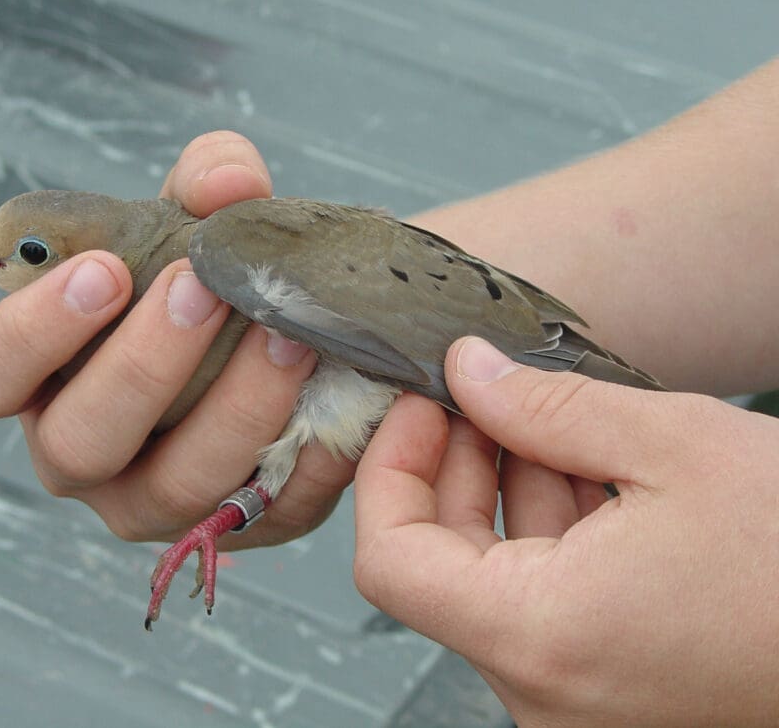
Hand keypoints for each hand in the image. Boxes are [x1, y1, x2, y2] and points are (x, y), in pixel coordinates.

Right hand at [0, 131, 353, 547]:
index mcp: (38, 377)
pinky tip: (331, 392)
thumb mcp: (194, 215)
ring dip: (232, 410)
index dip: (30, 331)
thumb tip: (230, 182)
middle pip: (77, 444)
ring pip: (173, 487)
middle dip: (139, 367)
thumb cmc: (200, 276)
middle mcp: (80, 453)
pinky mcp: (229, 524)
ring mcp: (151, 502)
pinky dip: (302, 455)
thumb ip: (205, 177)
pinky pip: (262, 510)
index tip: (102, 270)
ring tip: (286, 336)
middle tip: (199, 290)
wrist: (270, 334)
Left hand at [354, 336, 778, 726]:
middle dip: (455, 462)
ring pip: (494, 574)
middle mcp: (546, 689)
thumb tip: (466, 371)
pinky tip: (584, 464)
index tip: (419, 402)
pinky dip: (551, 527)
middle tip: (482, 390)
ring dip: (507, 486)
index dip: (390, 467)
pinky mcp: (610, 684)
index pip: (390, 557)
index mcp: (543, 638)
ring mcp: (577, 695)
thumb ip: (548, 405)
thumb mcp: (677, 447)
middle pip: (440, 560)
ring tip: (543, 415)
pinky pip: (544, 596)